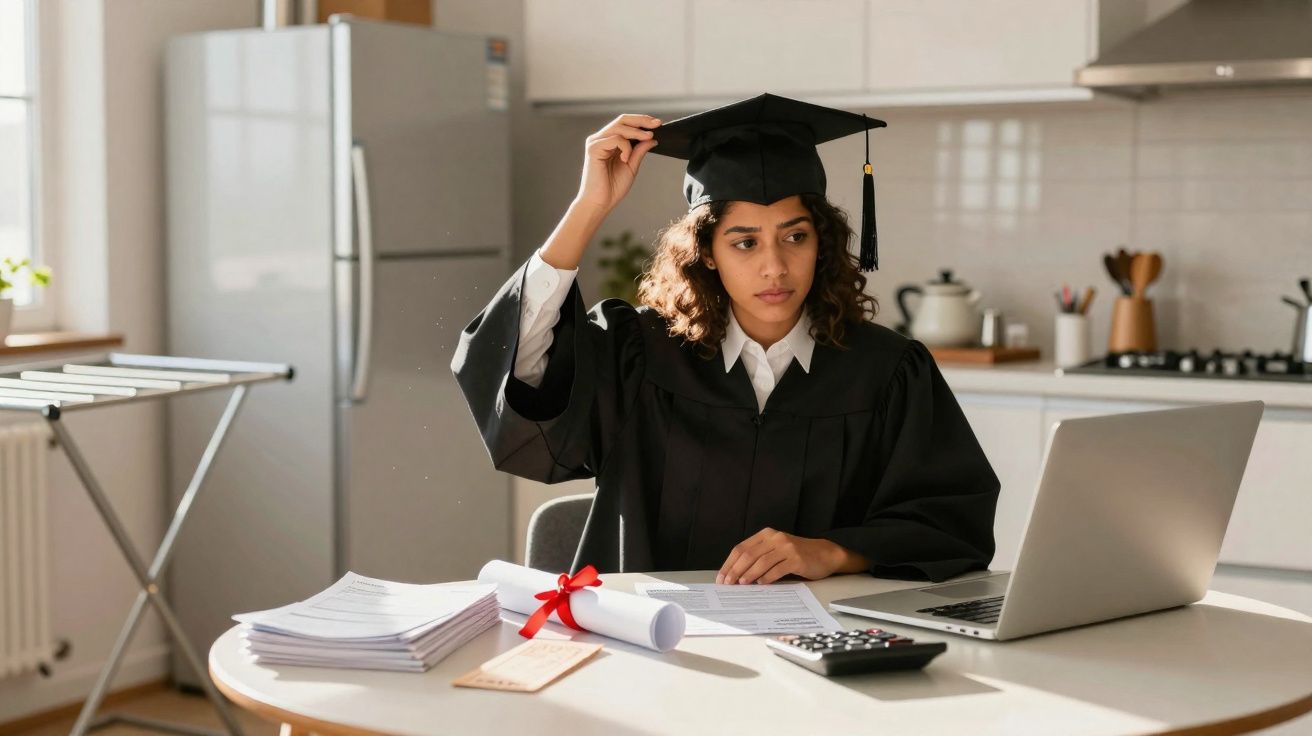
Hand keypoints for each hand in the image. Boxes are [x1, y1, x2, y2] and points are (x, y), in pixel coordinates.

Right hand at [575, 114, 660, 213]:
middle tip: (657, 124)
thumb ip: (639, 151)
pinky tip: (626, 159)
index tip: (658, 124)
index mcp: (609, 142)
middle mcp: (601, 139)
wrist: (599, 203)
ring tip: (648, 137)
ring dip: (636, 132)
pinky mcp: (593, 148)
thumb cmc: (612, 188)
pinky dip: (625, 147)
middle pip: (622, 120)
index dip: (642, 121)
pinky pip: (615, 139)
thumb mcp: (631, 166)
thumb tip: (652, 138)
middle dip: (641, 120)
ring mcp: (596, 142)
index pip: (625, 124)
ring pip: (619, 127)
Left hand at [716, 528, 868, 584]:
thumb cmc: (796, 555)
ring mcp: (786, 547)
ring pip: (761, 561)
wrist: (824, 554)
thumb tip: (736, 575)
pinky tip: (761, 584)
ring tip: (742, 584)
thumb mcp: (775, 550)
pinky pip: (777, 569)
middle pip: (748, 555)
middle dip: (735, 570)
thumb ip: (758, 557)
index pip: (741, 548)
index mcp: (766, 534)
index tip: (722, 577)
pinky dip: (767, 577)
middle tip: (728, 584)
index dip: (729, 563)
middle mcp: (775, 538)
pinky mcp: (796, 558)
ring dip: (749, 574)